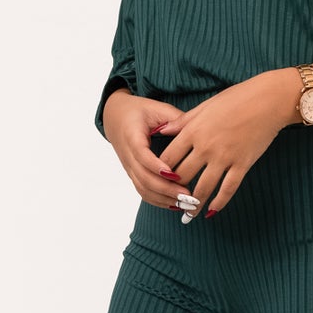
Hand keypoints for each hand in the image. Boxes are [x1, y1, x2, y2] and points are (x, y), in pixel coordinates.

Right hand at [101, 86, 209, 211]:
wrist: (115, 116)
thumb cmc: (138, 110)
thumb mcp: (157, 108)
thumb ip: (175, 119)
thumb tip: (197, 130)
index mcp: (132, 136)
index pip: (142, 156)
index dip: (157, 167)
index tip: (176, 175)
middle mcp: (127, 155)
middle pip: (144, 178)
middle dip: (167, 190)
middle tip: (190, 195)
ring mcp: (129, 167)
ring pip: (143, 189)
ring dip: (165, 199)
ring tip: (187, 204)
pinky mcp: (133, 174)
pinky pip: (143, 191)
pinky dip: (159, 201)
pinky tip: (176, 205)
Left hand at [150, 69, 303, 216]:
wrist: (269, 100)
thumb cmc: (237, 98)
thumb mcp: (205, 106)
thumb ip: (183, 121)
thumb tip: (161, 131)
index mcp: (194, 130)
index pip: (169, 157)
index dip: (160, 171)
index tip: (158, 180)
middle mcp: (206, 146)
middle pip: (182, 175)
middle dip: (174, 191)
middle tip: (170, 201)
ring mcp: (225, 157)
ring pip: (204, 187)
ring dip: (193, 204)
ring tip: (188, 216)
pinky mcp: (242, 164)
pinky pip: (228, 188)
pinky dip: (219, 202)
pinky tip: (212, 211)